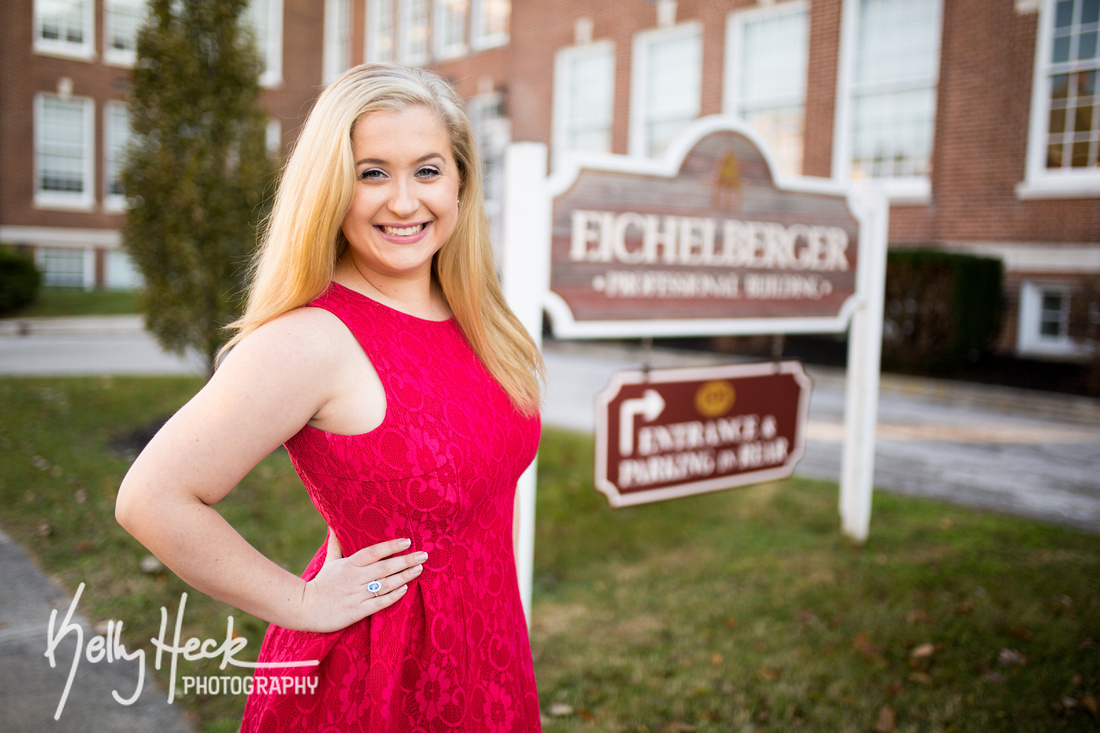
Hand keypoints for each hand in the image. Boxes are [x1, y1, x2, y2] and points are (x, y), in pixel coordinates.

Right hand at [296, 531, 424, 631]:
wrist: (304, 608)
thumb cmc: (321, 583)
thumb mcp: (329, 561)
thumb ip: (336, 544)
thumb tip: (333, 524)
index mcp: (349, 564)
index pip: (373, 552)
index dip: (390, 546)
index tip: (407, 541)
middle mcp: (354, 578)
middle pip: (384, 568)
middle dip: (405, 560)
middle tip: (424, 555)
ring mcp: (356, 595)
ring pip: (385, 584)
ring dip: (404, 576)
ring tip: (419, 569)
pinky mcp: (356, 611)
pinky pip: (378, 603)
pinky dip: (392, 596)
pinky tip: (405, 589)